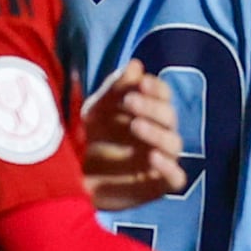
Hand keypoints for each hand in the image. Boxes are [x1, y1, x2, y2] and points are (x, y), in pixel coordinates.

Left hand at [79, 62, 188, 210]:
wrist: (73, 177)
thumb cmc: (89, 139)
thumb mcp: (96, 111)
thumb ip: (115, 89)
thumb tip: (136, 64)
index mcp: (148, 113)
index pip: (164, 96)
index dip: (157, 88)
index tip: (141, 83)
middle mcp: (159, 134)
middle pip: (170, 116)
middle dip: (152, 107)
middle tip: (129, 101)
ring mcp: (161, 160)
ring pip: (175, 143)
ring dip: (158, 132)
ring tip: (135, 126)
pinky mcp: (158, 185)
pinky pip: (177, 178)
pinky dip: (169, 167)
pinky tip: (152, 157)